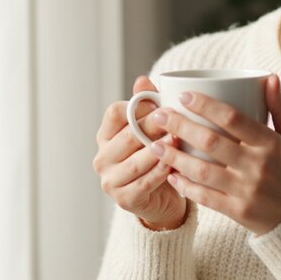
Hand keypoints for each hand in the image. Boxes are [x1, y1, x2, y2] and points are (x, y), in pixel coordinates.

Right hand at [92, 76, 187, 229]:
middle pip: (128, 135)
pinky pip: (145, 182)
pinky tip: (175, 164)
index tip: (161, 105)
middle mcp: (102, 157)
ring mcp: (110, 180)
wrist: (164, 199)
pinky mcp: (124, 199)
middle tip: (176, 119)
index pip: (115, 112)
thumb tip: (142, 79)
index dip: (139, 107)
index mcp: (105, 135)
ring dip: (159, 150)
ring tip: (177, 140)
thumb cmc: (157, 157)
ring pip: (136, 160)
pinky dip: (161, 171)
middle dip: (154, 126)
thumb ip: (148, 106)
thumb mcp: (153, 131)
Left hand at [149, 74, 280, 235]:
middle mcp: (257, 166)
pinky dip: (185, 186)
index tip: (183, 95)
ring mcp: (246, 191)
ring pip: (202, 171)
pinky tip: (170, 174)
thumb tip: (270, 77)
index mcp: (270, 144)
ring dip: (174, 157)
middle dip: (180, 126)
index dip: (206, 105)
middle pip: (211, 142)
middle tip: (158, 115)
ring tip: (154, 144)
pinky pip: (205, 197)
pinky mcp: (237, 212)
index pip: (233, 119)